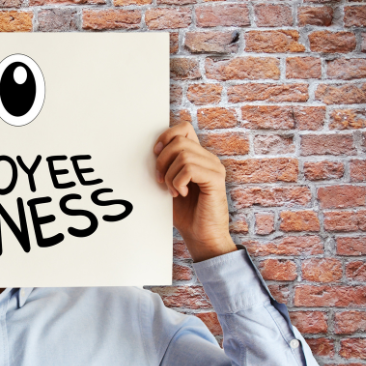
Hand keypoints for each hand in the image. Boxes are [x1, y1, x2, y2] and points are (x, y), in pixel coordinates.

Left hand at [154, 122, 234, 261]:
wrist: (201, 236)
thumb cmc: (184, 213)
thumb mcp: (169, 184)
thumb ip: (164, 166)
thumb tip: (149, 149)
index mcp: (199, 156)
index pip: (183, 128)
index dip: (165, 137)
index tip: (155, 155)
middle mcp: (209, 158)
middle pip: (179, 140)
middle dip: (162, 160)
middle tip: (161, 181)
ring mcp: (215, 168)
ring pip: (183, 155)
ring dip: (170, 175)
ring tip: (173, 191)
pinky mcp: (216, 180)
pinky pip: (189, 168)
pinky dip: (178, 182)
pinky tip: (181, 194)